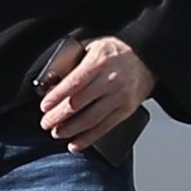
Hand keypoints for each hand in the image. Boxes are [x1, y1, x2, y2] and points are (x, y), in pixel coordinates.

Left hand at [38, 36, 154, 152]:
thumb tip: (49, 81)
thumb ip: (70, 61)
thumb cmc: (112, 53)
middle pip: (79, 103)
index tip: (44, 106)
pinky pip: (104, 127)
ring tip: (57, 133)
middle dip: (59, 116)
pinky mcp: (127, 110)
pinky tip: (75, 144)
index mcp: (99, 61)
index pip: (74, 83)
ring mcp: (120, 96)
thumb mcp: (90, 46)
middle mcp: (111, 80)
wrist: (146, 57)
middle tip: (46, 123)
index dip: (57, 97)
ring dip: (71, 130)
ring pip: (91, 119)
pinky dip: (88, 139)